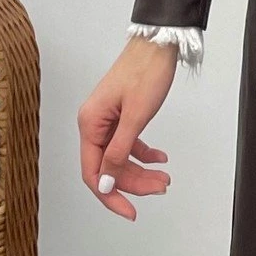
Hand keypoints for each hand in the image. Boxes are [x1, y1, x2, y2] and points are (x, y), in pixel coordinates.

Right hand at [78, 35, 175, 220]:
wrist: (158, 44)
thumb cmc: (145, 71)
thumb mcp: (135, 117)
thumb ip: (119, 152)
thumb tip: (106, 182)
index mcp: (90, 123)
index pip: (93, 172)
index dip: (110, 195)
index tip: (129, 211)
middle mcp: (95, 123)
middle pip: (109, 167)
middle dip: (134, 182)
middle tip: (159, 188)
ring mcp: (108, 119)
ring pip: (121, 157)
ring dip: (141, 170)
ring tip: (164, 177)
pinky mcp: (122, 114)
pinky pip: (128, 143)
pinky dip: (144, 153)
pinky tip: (160, 159)